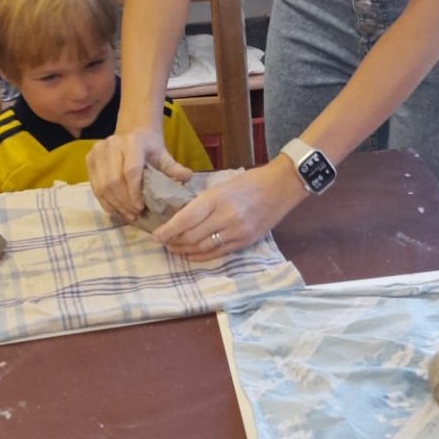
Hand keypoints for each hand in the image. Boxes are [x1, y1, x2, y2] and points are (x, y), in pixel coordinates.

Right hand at [87, 128, 191, 220]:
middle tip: (134, 215)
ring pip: (102, 185)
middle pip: (114, 180)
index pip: (131, 171)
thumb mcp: (164, 156)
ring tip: (127, 215)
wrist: (133, 132)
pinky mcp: (89, 158)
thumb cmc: (150, 148)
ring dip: (114, 204)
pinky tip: (115, 210)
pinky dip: (104, 201)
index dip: (134, 192)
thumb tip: (187, 177)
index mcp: (132, 142)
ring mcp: (97, 151)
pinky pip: (94, 185)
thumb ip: (174, 168)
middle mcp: (111, 144)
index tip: (141, 208)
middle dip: (124, 202)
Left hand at [155, 159, 305, 259]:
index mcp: (216, 198)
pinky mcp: (245, 241)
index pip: (186, 219)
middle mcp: (226, 217)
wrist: (282, 187)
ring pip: (203, 247)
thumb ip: (204, 203)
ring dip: (185, 250)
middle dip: (174, 241)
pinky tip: (191, 255)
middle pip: (192, 236)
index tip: (156, 236)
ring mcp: (237, 231)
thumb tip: (182, 218)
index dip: (169, 230)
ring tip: (174, 249)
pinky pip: (218, 252)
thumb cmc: (251, 181)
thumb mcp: (222, 186)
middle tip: (163, 242)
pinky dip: (202, 256)